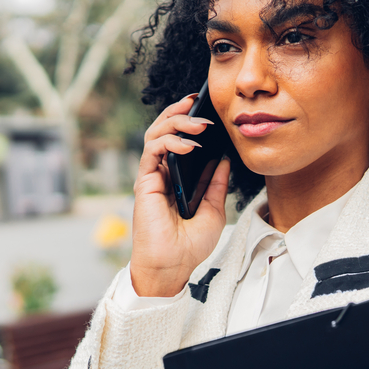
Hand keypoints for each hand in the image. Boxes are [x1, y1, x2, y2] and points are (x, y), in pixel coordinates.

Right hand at [130, 94, 230, 297]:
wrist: (173, 266)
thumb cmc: (190, 245)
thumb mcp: (214, 210)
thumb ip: (217, 184)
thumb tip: (224, 159)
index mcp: (177, 177)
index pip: (179, 139)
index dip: (189, 119)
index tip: (207, 108)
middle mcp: (162, 172)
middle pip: (164, 129)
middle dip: (180, 111)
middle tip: (198, 102)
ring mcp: (151, 175)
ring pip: (155, 133)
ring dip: (176, 121)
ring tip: (198, 122)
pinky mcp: (144, 181)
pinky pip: (153, 150)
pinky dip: (171, 142)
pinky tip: (189, 145)